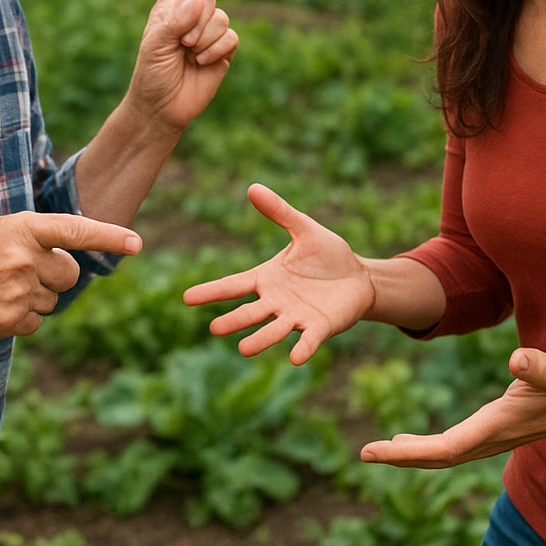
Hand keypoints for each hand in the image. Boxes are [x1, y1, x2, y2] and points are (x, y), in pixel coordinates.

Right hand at [0, 212, 141, 340]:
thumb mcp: (0, 233)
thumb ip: (38, 238)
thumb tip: (76, 257)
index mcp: (21, 228)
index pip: (74, 230)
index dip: (108, 236)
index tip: (136, 243)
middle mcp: (23, 257)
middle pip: (70, 274)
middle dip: (54, 276)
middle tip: (20, 273)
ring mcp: (18, 290)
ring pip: (53, 300)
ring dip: (34, 297)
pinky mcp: (11, 320)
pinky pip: (37, 322)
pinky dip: (22, 318)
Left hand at [128, 0, 238, 131]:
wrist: (162, 107)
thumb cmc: (151, 73)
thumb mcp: (155, 42)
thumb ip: (177, 17)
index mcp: (170, 6)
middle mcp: (191, 15)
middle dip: (196, 21)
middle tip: (180, 44)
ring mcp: (208, 32)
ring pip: (221, 19)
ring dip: (203, 40)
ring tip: (189, 56)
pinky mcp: (223, 51)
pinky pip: (230, 38)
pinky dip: (215, 51)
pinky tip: (202, 63)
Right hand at [183, 183, 375, 364]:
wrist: (359, 277)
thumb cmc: (328, 254)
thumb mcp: (304, 229)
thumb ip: (280, 212)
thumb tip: (252, 187)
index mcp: (268, 279)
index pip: (234, 285)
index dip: (211, 292)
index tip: (186, 298)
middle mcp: (277, 301)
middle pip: (251, 312)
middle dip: (234, 320)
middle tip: (214, 329)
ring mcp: (297, 317)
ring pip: (274, 330)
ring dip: (260, 340)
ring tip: (243, 349)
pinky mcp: (319, 327)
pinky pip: (308, 340)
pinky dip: (302, 348)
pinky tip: (294, 358)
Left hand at [360, 348, 545, 466]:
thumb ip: (538, 366)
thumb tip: (517, 359)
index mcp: (493, 428)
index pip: (442, 448)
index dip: (407, 453)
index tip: (375, 451)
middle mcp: (486, 441)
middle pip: (435, 458)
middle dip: (399, 458)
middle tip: (364, 454)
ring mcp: (486, 441)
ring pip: (441, 455)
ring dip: (409, 455)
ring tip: (378, 452)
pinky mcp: (487, 435)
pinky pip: (448, 448)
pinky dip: (423, 449)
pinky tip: (406, 444)